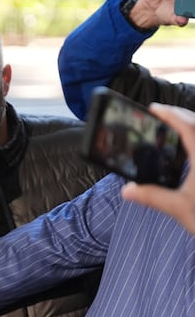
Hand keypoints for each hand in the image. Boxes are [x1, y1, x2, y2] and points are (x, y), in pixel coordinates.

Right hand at [121, 103, 194, 235]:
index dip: (169, 114)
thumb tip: (127, 191)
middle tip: (162, 115)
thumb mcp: (180, 208)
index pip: (187, 127)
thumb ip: (152, 197)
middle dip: (180, 115)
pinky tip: (190, 152)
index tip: (153, 108)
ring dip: (191, 127)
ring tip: (175, 129)